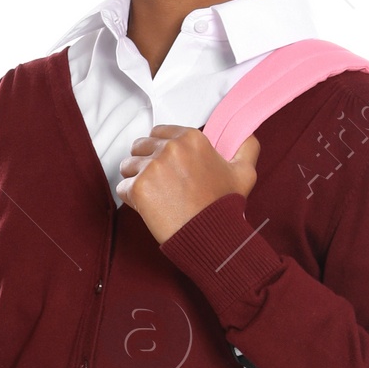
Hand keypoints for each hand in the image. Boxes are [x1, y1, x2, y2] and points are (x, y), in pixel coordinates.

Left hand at [117, 126, 258, 243]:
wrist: (212, 235)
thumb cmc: (225, 205)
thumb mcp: (244, 171)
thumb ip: (246, 147)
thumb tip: (246, 134)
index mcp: (191, 138)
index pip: (159, 132)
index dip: (159, 148)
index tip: (166, 165)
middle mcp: (170, 148)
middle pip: (140, 146)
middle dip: (144, 161)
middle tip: (157, 182)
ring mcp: (152, 167)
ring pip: (127, 165)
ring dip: (136, 179)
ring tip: (153, 196)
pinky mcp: (138, 188)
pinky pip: (122, 187)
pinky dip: (131, 198)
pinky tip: (149, 208)